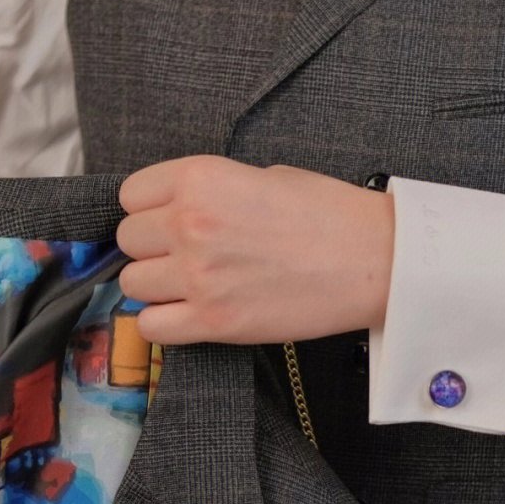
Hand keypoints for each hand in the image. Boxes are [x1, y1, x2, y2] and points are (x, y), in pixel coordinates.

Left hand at [115, 155, 394, 345]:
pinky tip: (190, 314)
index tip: (169, 219)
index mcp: (201, 178)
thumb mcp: (265, 177)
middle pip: (129, 241)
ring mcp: (198, 275)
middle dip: (154, 248)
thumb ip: (212, 191)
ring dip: (158, 286)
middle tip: (190, 254)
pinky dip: (164, 323)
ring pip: (133, 284)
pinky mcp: (212, 321)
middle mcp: (189, 223)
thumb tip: (179, 211)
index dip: (150, 209)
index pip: (131, 195)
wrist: (375, 261)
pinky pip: (151, 326)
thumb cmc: (330, 214)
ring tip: (194, 285)